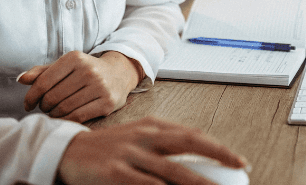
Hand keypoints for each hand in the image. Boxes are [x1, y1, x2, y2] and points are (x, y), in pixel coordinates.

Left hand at [18, 51, 140, 122]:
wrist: (119, 73)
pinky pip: (78, 116)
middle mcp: (88, 70)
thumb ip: (43, 72)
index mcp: (75, 58)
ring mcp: (100, 87)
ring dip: (53, 114)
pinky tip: (63, 118)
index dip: (31, 96)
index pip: (43, 82)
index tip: (28, 104)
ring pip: (64, 108)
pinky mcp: (108, 102)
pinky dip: (66, 120)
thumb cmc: (85, 70)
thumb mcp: (66, 65)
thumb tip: (21, 79)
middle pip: (52, 97)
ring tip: (53, 112)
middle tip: (44, 108)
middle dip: (43, 106)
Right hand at [56, 117, 246, 184]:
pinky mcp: (115, 172)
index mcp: (152, 126)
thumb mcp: (136, 139)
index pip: (193, 134)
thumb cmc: (107, 149)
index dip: (218, 147)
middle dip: (219, 155)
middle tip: (240, 168)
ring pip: (173, 170)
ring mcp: (130, 153)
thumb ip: (163, 147)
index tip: (238, 160)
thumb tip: (196, 162)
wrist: (65, 151)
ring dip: (198, 183)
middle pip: (190, 143)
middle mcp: (144, 136)